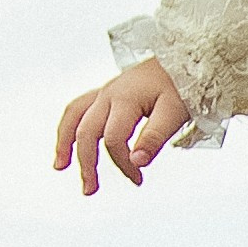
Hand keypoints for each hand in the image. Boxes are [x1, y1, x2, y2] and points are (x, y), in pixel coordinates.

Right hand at [55, 59, 193, 195]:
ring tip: (60, 165)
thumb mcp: (175, 112)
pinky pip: (80, 108)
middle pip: (86, 131)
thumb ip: (154, 137)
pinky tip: (72, 140)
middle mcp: (109, 94)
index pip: (113, 140)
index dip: (123, 164)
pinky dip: (72, 126)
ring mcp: (106, 91)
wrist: (187, 57)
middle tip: (90, 190)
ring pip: (74, 116)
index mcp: (125, 99)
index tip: (138, 179)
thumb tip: (136, 162)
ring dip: (65, 142)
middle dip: (85, 163)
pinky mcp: (108, 91)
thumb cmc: (183, 83)